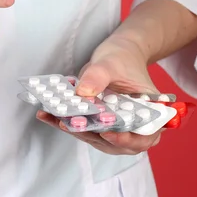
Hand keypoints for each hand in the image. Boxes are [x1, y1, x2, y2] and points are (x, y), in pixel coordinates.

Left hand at [37, 35, 162, 154]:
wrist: (117, 54)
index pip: (144, 136)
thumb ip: (98, 77)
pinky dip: (65, 123)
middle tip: (68, 125)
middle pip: (116, 142)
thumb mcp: (111, 64)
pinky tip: (46, 114)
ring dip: (74, 130)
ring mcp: (115, 126)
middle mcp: (134, 125)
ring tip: (54, 118)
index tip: (106, 132)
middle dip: (91, 135)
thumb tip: (83, 93)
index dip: (127, 139)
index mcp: (149, 113)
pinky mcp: (98, 123)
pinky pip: (83, 127)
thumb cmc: (123, 58)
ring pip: (96, 138)